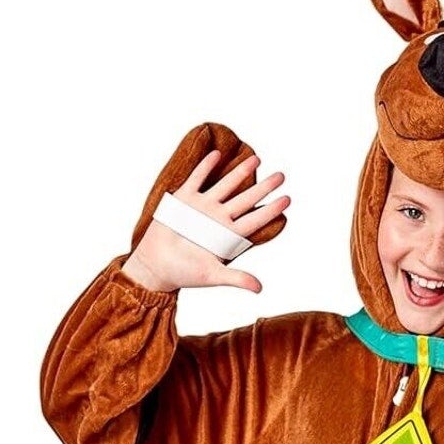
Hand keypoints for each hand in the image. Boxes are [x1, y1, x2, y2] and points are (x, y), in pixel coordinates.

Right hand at [122, 149, 289, 293]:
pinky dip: (205, 167)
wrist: (156, 266)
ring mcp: (202, 207)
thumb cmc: (184, 273)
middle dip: (264, 187)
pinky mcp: (184, 200)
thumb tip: (259, 289)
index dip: (271, 210)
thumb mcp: (212, 275)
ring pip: (226, 185)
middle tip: (282, 176)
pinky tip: (217, 154)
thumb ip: (237, 278)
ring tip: (257, 159)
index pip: (255, 220)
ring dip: (240, 172)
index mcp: (227, 236)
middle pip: (246, 199)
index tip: (287, 199)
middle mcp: (218, 219)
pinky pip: (197, 179)